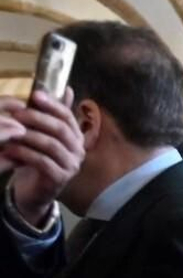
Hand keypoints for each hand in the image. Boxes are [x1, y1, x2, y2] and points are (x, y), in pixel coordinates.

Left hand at [2, 88, 83, 226]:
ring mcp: (71, 166)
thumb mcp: (45, 133)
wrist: (35, 189)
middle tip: (17, 114)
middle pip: (61, 129)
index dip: (52, 105)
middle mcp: (78, 150)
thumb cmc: (39, 157)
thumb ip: (54, 114)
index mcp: (76, 136)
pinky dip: (24, 154)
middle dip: (38, 119)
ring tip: (10, 132)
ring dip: (29, 137)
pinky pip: (42, 162)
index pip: (67, 116)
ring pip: (51, 145)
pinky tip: (9, 149)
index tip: (34, 95)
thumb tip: (67, 88)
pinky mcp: (60, 179)